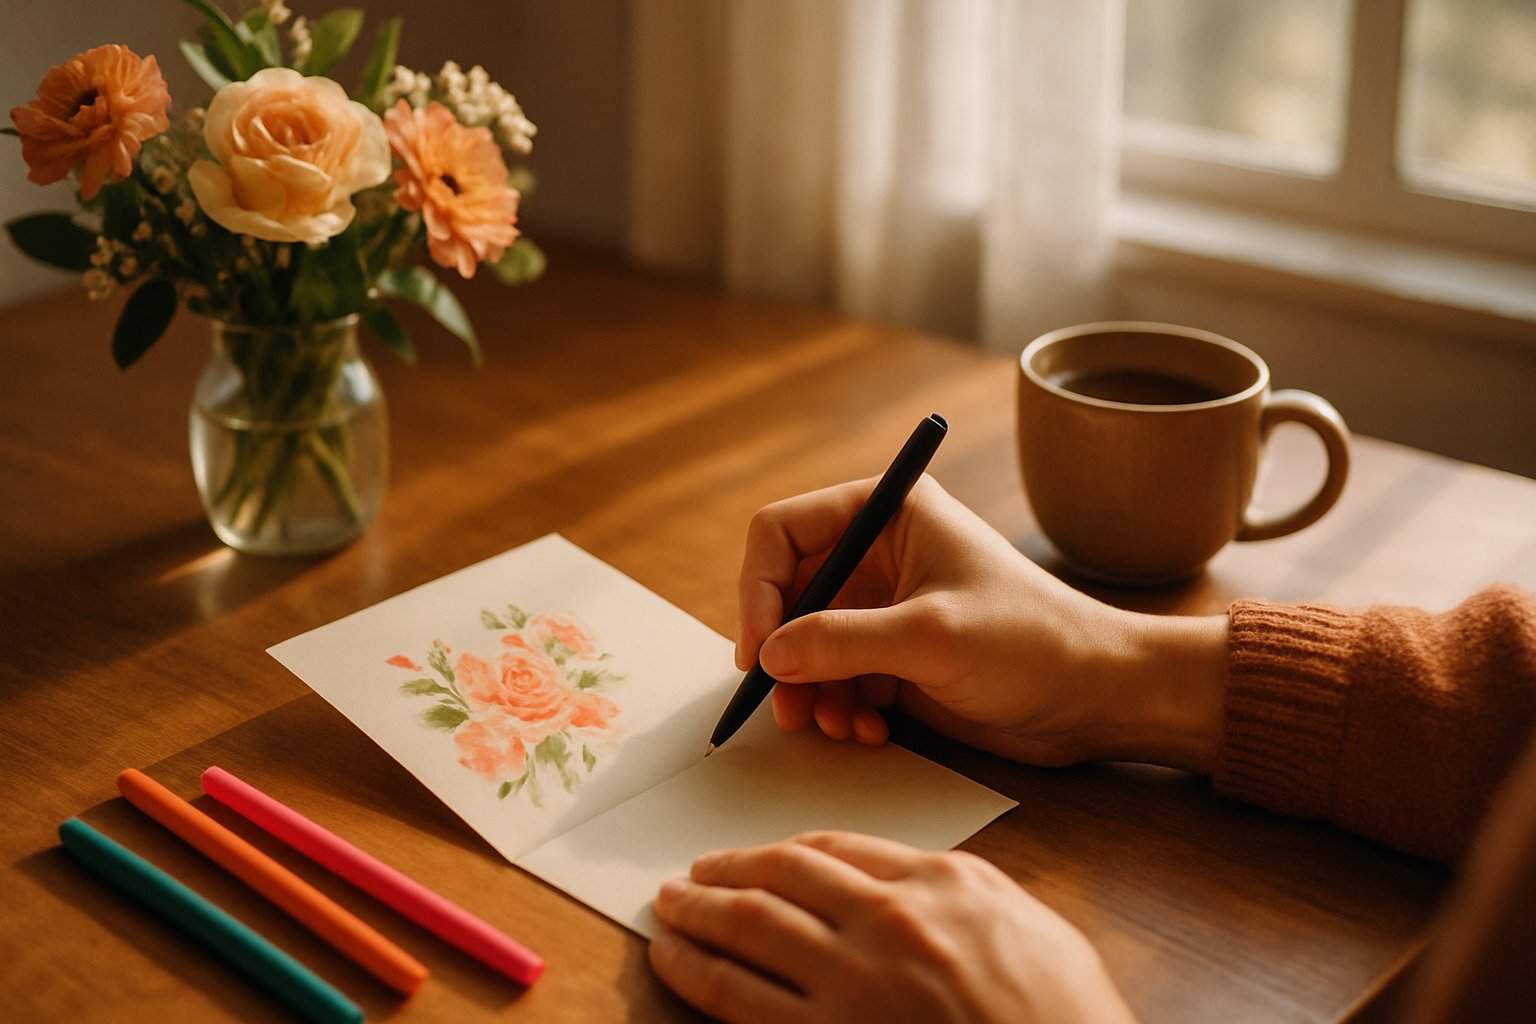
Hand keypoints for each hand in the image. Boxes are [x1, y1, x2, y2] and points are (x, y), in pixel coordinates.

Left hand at [649, 831, 1135, 1023]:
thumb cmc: (1065, 1016)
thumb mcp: (1028, 925)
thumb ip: (956, 894)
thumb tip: (904, 883)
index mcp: (939, 881)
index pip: (837, 848)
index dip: (783, 849)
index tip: (757, 855)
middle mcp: (887, 921)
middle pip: (782, 877)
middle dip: (725, 872)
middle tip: (690, 872)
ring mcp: (854, 983)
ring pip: (749, 930)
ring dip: (697, 914)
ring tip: (668, 906)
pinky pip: (741, 999)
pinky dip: (697, 974)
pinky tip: (675, 962)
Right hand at [737, 476, 1227, 770]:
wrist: (1099, 697)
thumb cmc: (1033, 642)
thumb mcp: (930, 637)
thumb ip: (841, 641)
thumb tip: (767, 656)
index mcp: (889, 512)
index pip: (782, 531)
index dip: (758, 589)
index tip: (758, 651)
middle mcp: (880, 553)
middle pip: (787, 593)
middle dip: (782, 652)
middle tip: (785, 707)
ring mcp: (885, 607)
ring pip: (805, 643)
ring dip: (810, 690)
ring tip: (836, 726)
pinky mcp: (895, 656)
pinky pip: (835, 679)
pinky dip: (840, 709)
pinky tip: (870, 731)